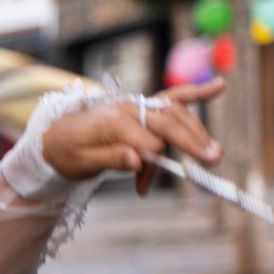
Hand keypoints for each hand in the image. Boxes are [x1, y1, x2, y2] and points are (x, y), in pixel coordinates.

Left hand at [41, 80, 225, 189]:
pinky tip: (220, 86)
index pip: (148, 143)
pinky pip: (172, 97)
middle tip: (213, 160)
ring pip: (175, 114)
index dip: (152, 166)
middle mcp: (129, 109)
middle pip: (169, 124)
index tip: (142, 187)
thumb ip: (110, 159)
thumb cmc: (66, 152)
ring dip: (194, 133)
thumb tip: (138, 160)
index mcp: (114, 123)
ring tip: (211, 152)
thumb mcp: (81, 163)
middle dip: (192, 142)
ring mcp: (137, 105)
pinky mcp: (142, 107)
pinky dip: (196, 93)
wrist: (53, 136)